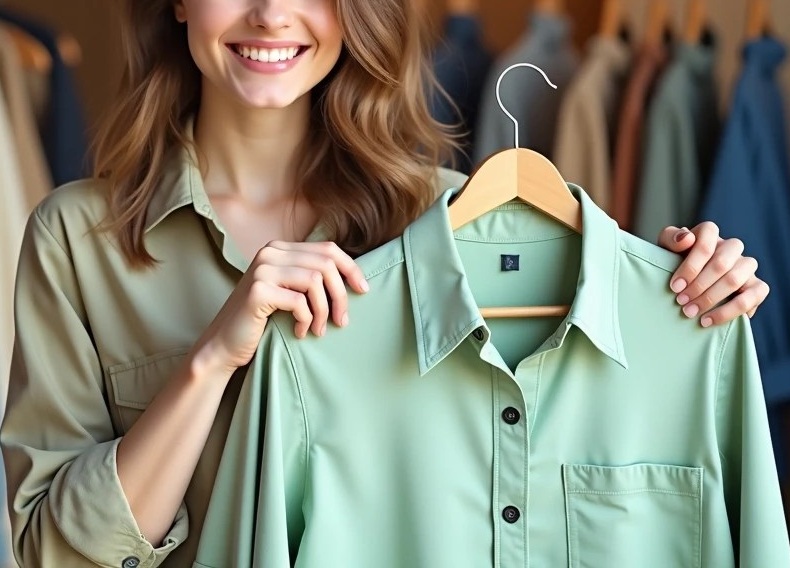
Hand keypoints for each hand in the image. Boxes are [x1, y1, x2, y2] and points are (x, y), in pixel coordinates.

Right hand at [194, 241, 368, 374]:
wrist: (225, 344)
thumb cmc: (262, 321)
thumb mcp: (289, 292)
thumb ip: (310, 277)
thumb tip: (354, 277)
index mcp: (279, 248)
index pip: (328, 249)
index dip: (351, 269)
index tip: (363, 290)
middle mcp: (270, 252)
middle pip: (325, 264)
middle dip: (340, 295)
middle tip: (342, 321)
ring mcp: (262, 269)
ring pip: (315, 281)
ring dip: (324, 311)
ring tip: (319, 330)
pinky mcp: (258, 291)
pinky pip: (300, 302)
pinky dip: (307, 320)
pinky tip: (300, 332)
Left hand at [657, 223, 768, 326]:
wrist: (685, 286)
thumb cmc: (673, 263)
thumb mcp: (665, 248)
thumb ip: (670, 237)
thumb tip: (686, 239)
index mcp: (710, 234)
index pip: (707, 240)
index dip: (691, 264)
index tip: (675, 286)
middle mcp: (732, 248)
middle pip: (721, 263)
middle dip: (698, 285)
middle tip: (681, 301)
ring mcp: (747, 266)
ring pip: (735, 280)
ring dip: (710, 299)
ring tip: (691, 312)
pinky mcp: (757, 286)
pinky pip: (752, 297)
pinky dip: (730, 311)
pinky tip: (710, 320)